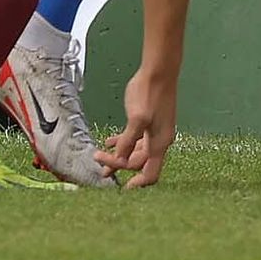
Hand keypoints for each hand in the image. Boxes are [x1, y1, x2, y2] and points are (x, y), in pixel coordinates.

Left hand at [95, 69, 177, 189]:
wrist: (159, 71)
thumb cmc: (151, 93)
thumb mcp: (137, 118)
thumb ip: (127, 140)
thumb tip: (119, 159)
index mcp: (159, 143)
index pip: (150, 174)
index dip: (137, 184)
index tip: (122, 188)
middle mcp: (159, 141)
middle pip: (138, 163)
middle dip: (119, 166)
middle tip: (101, 167)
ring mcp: (154, 131)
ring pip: (135, 152)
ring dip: (119, 156)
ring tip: (101, 157)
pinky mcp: (148, 121)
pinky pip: (135, 139)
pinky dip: (122, 142)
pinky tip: (109, 141)